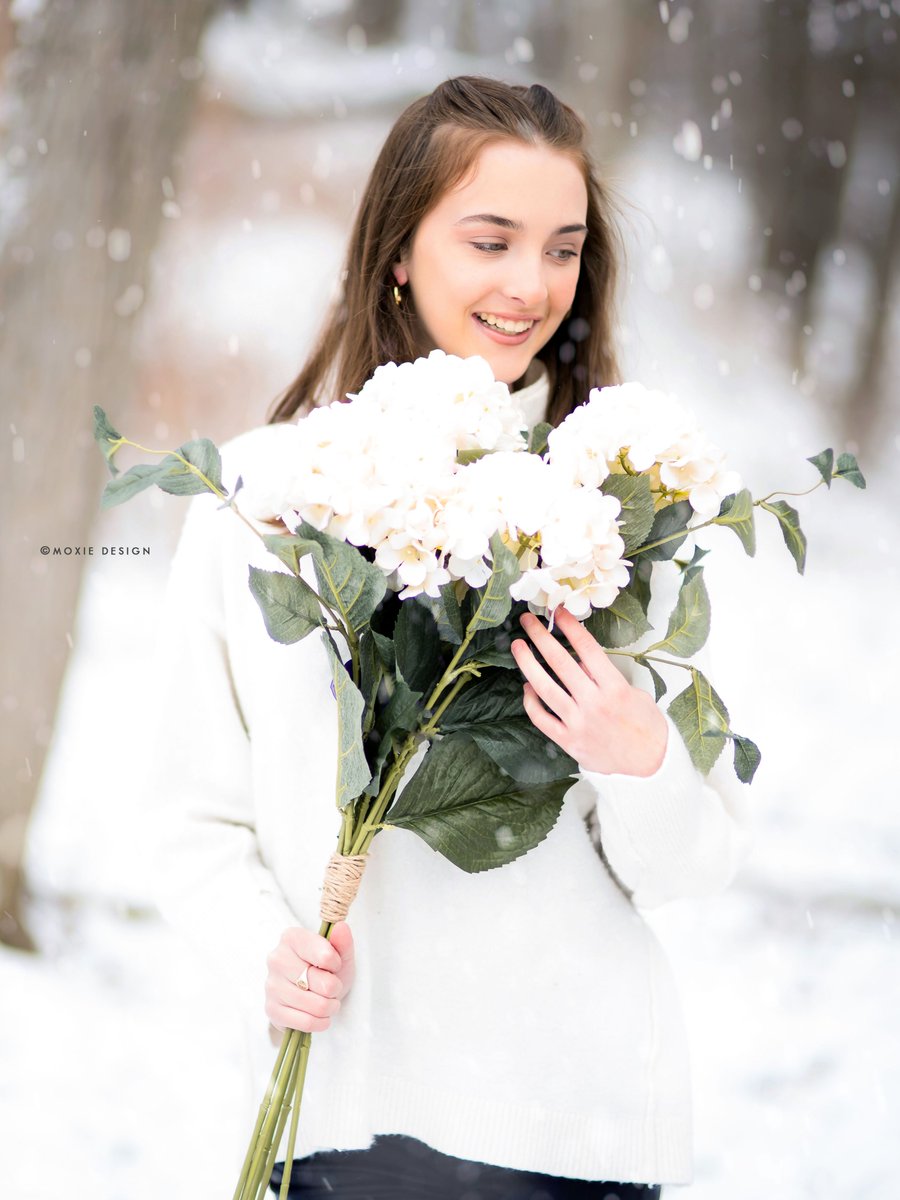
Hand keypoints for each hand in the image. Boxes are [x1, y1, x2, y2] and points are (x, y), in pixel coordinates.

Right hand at [265, 920, 355, 1039]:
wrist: (316, 993)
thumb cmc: (328, 969)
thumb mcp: (341, 954)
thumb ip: (342, 941)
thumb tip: (341, 926)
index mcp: (291, 938)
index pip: (325, 956)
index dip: (336, 964)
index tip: (335, 964)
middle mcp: (276, 959)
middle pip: (321, 983)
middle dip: (334, 988)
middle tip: (333, 987)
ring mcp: (271, 985)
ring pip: (315, 1005)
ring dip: (330, 1007)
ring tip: (329, 1002)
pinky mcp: (271, 1009)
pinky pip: (305, 1022)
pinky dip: (320, 1022)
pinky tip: (321, 1016)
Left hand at [510, 606, 667, 777]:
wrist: (650, 765)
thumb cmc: (645, 726)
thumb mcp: (634, 694)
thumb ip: (605, 677)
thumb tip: (579, 660)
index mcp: (615, 689)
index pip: (588, 650)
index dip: (571, 628)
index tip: (559, 613)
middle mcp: (594, 704)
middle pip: (561, 664)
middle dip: (541, 638)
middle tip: (528, 622)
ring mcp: (578, 723)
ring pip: (545, 689)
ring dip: (528, 664)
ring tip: (518, 647)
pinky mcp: (568, 741)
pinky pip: (541, 718)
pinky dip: (531, 701)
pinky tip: (528, 687)